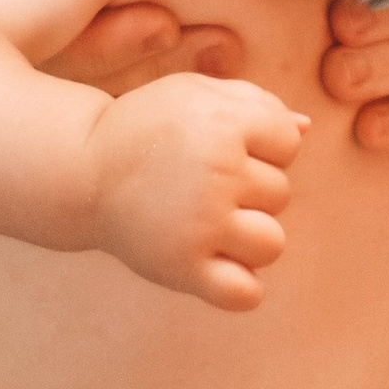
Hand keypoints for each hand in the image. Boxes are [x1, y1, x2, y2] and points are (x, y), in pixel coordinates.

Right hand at [82, 79, 306, 311]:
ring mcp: (201, 224)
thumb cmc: (147, 128)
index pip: (289, 142)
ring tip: (213, 225)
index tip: (223, 146)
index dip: (263, 144)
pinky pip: (245, 294)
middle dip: (251, 190)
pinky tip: (218, 267)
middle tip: (203, 184)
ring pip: (272, 243)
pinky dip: (240, 287)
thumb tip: (307, 128)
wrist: (82, 170)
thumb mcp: (195, 94)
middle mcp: (218, 172)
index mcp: (225, 123)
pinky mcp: (183, 269)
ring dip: (249, 238)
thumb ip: (255, 103)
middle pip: (281, 193)